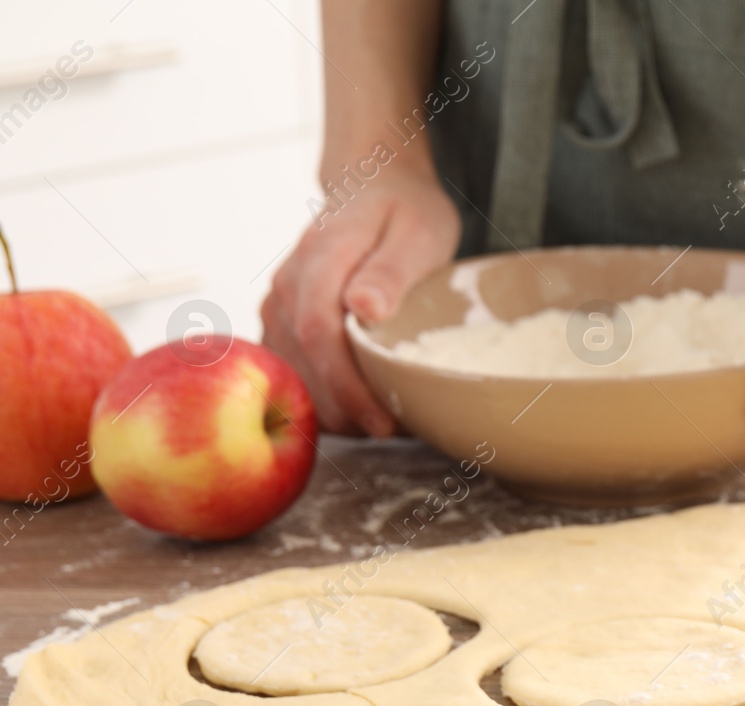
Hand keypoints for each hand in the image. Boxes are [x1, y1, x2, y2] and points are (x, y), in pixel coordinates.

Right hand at [261, 169, 459, 435]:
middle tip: (392, 430)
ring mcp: (278, 304)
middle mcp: (288, 284)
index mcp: (321, 258)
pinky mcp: (280, 321)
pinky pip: (289, 371)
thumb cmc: (405, 212)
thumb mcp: (418, 230)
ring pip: (290, 375)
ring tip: (380, 420)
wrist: (372, 188)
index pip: (321, 334)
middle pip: (302, 365)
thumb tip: (364, 306)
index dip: (349, 386)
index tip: (384, 420)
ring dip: (332, 409)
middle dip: (346, 410)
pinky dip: (320, 398)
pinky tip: (357, 407)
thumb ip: (391, 268)